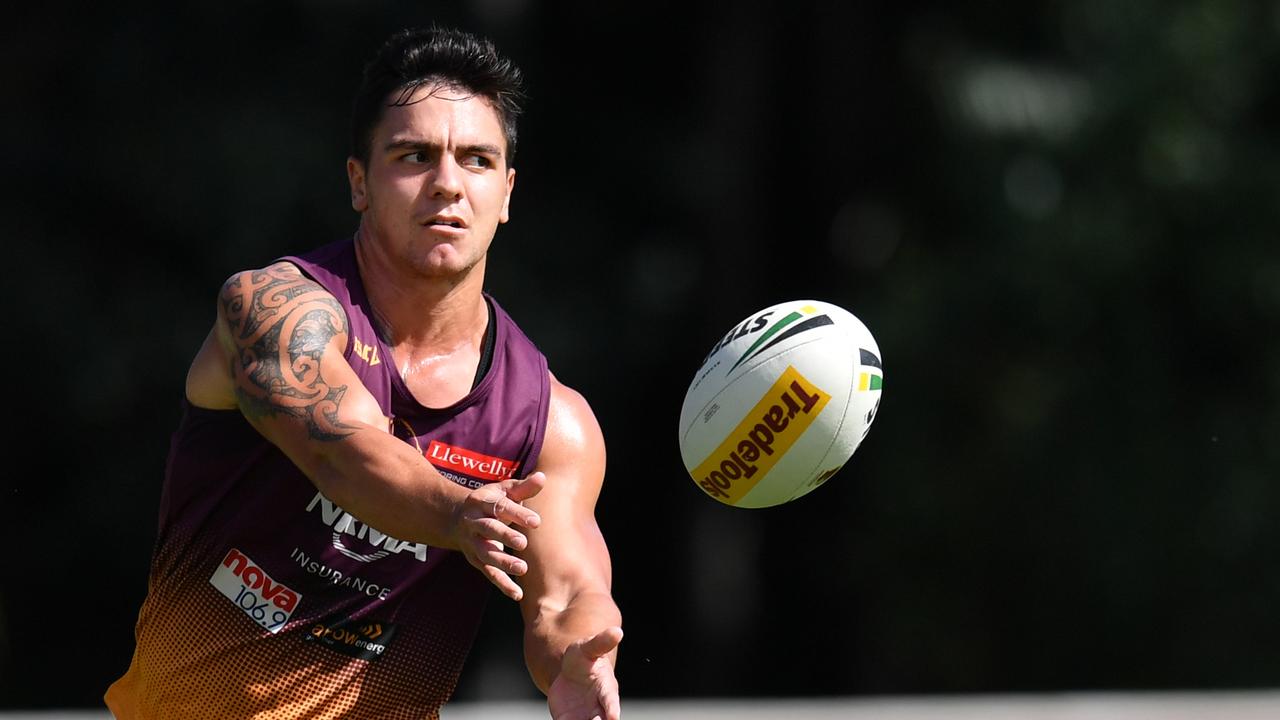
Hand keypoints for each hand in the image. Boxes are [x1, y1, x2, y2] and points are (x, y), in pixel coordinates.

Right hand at [453, 471, 544, 599]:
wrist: (457, 518)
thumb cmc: (490, 502)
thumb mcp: (503, 491)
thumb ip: (523, 488)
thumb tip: (543, 477)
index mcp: (482, 503)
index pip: (500, 508)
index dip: (517, 514)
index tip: (536, 522)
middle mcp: (474, 523)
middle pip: (489, 529)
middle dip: (504, 536)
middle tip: (523, 543)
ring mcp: (472, 543)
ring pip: (486, 554)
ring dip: (502, 562)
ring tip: (522, 569)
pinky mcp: (475, 560)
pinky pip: (488, 573)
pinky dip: (502, 584)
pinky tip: (517, 594)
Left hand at [547, 627, 622, 719]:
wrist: (568, 672)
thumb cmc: (584, 657)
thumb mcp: (588, 647)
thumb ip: (601, 642)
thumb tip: (617, 631)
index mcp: (606, 689)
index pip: (611, 701)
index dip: (612, 709)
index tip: (613, 717)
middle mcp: (599, 707)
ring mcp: (585, 716)